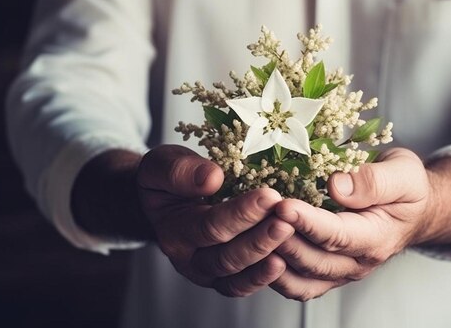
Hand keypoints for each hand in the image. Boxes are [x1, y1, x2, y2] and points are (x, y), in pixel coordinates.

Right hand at [137, 145, 294, 296]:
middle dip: (259, 239)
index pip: (210, 226)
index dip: (241, 213)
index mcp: (173, 230)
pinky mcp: (222, 278)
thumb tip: (212, 178)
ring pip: (236, 276)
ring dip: (265, 257)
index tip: (269, 196)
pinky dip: (264, 277)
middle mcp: (188, 258)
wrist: (161, 202)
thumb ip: (180, 171)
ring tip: (289, 236)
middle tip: (287, 220)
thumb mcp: (163, 165)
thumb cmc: (167, 180)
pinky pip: (242, 285)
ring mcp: (206, 272)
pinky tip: (286, 261)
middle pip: (226, 257)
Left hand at [270, 148, 450, 300]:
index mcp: (377, 238)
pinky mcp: (327, 273)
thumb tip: (336, 186)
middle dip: (281, 239)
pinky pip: (297, 284)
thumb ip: (374, 181)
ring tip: (249, 232)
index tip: (282, 206)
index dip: (307, 223)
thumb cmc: (408, 189)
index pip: (337, 235)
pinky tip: (256, 250)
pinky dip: (274, 273)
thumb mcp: (403, 174)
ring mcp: (341, 272)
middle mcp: (357, 263)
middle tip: (256, 215)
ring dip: (272, 260)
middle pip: (312, 261)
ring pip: (300, 280)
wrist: (417, 211)